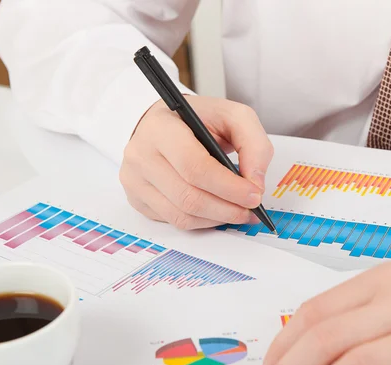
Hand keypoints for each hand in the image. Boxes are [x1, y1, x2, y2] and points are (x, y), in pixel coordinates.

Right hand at [120, 96, 272, 228]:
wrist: (166, 123)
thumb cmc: (199, 119)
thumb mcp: (233, 117)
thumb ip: (254, 144)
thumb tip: (255, 183)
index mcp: (161, 128)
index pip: (194, 167)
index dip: (228, 187)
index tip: (254, 195)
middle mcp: (141, 155)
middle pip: (188, 197)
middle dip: (227, 209)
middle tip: (250, 209)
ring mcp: (135, 180)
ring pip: (181, 215)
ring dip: (217, 219)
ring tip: (239, 212)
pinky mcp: (137, 199)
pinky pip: (174, 221)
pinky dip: (202, 221)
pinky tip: (217, 211)